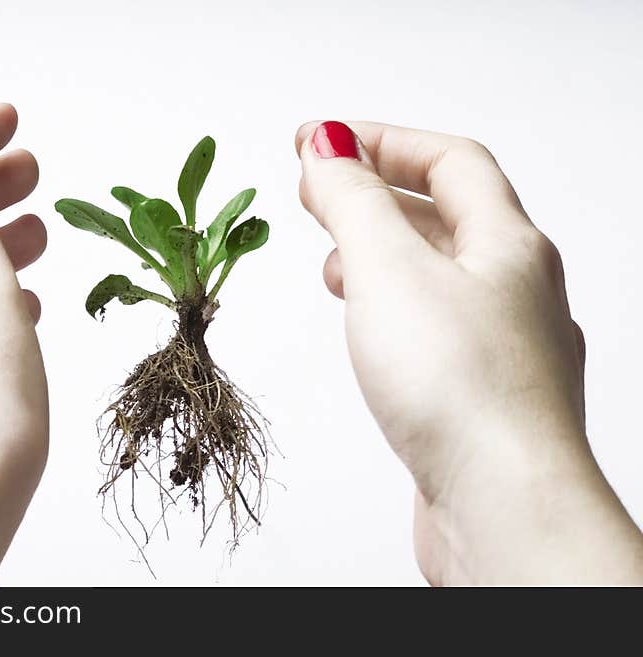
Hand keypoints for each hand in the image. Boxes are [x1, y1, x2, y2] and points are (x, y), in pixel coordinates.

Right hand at [296, 120, 642, 584]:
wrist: (501, 506)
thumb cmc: (461, 392)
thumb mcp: (390, 270)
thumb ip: (354, 202)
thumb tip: (329, 147)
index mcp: (510, 245)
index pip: (450, 160)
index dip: (381, 141)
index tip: (318, 142)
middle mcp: (517, 291)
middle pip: (447, 215)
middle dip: (375, 195)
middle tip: (316, 191)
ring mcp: (502, 346)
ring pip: (441, 276)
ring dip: (383, 254)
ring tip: (334, 261)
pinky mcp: (478, 396)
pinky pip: (436, 329)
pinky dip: (393, 310)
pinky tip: (368, 330)